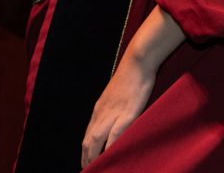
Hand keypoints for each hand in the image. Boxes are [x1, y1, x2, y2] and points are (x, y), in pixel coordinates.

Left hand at [81, 53, 155, 167]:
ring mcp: (113, 112)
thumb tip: (114, 121)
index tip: (86, 161)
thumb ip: (113, 108)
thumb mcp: (116, 95)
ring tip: (95, 168)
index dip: (86, 149)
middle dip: (86, 157)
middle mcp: (102, 112)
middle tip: (87, 170)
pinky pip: (115, 132)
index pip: (88, 134)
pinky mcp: (127, 112)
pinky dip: (111, 146)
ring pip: (97, 139)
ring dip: (94, 156)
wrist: (137, 61)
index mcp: (99, 108)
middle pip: (89, 139)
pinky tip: (111, 155)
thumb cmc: (130, 77)